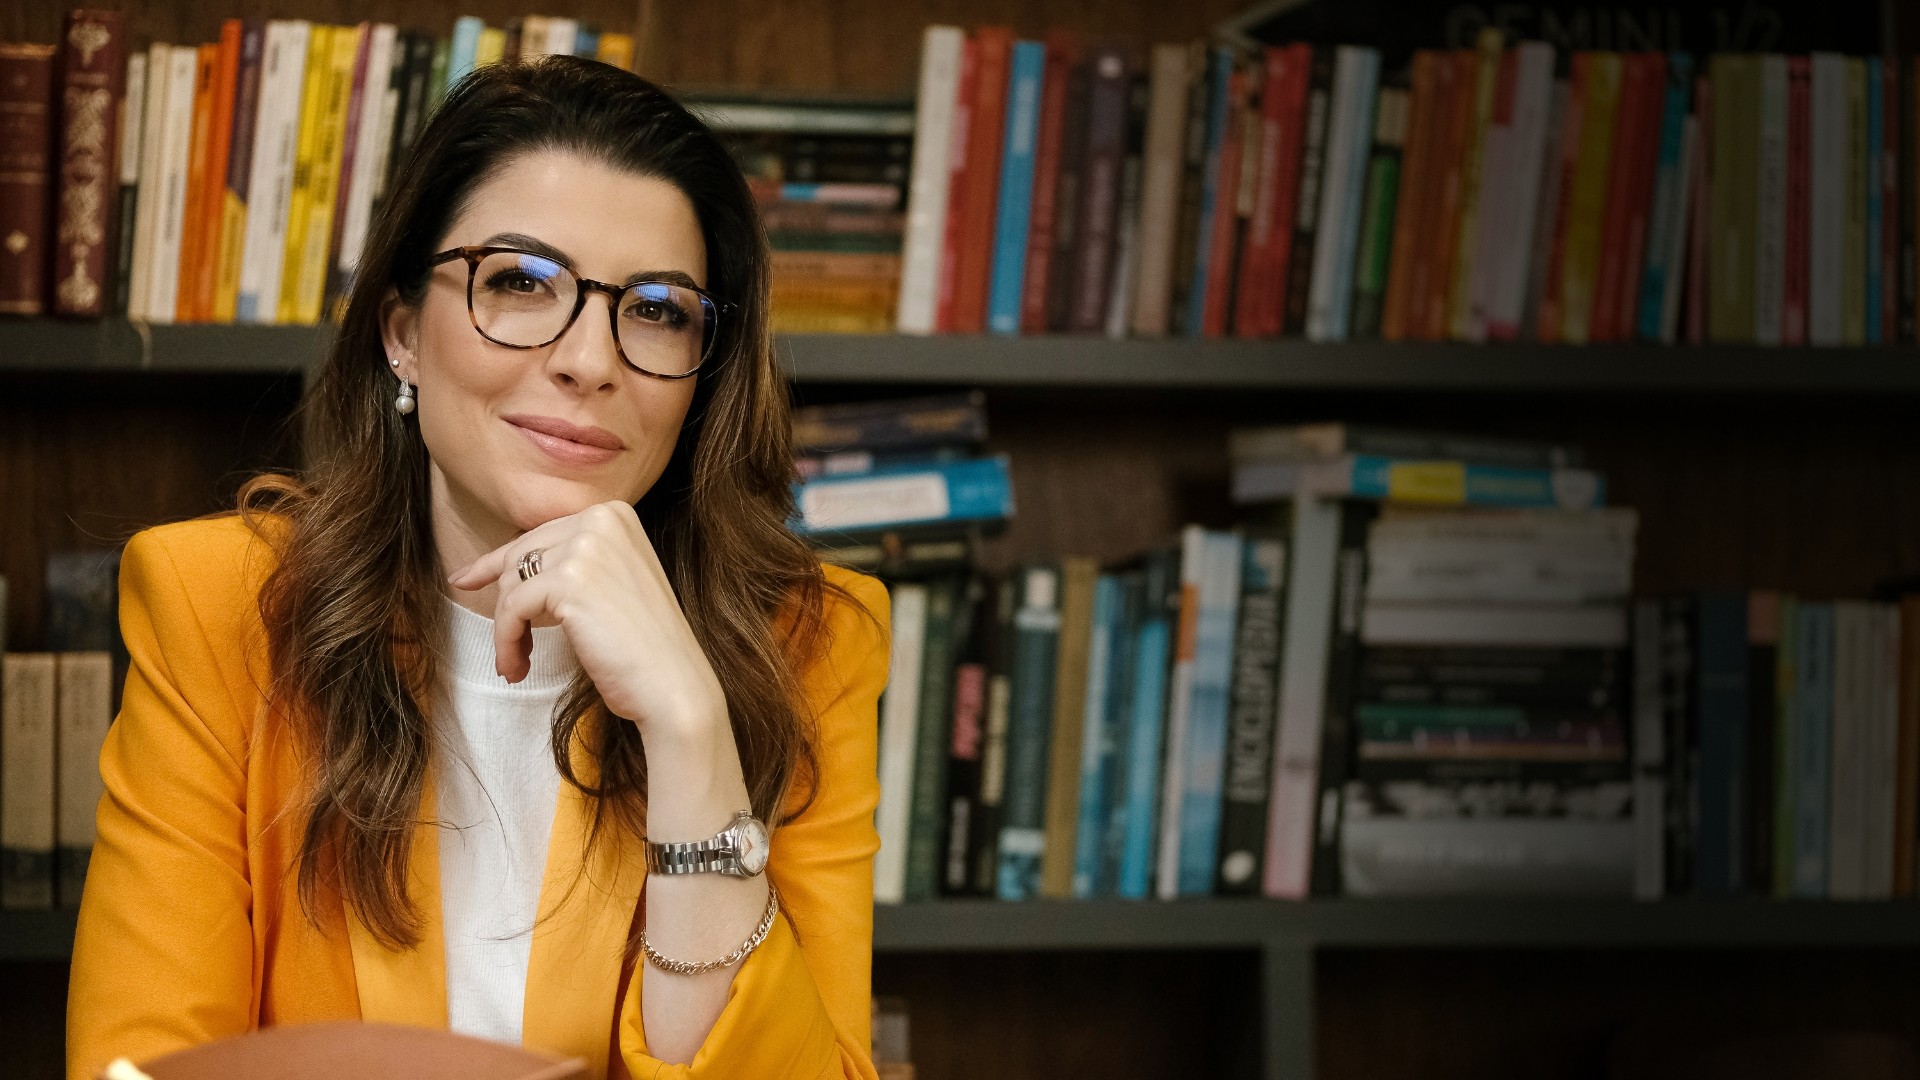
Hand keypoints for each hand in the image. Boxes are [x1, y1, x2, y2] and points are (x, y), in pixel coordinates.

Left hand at [445, 501, 726, 737]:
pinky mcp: (569, 580)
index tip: (467, 580)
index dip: (499, 563)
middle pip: (521, 555)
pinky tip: (518, 667)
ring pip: (512, 582)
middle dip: (506, 603)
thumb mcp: (609, 585)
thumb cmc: (643, 647)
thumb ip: (570, 562)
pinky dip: (507, 641)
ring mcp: (587, 545)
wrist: (673, 685)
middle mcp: (602, 519)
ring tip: (517, 662)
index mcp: (615, 513)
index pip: (539, 535)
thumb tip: (500, 565)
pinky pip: (512, 608)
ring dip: (508, 628)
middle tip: (507, 645)